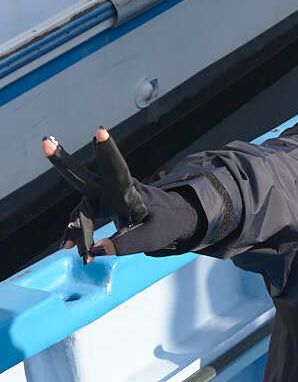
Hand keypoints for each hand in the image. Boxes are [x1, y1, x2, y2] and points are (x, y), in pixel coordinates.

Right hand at [43, 129, 172, 260]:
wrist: (166, 219)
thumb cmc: (163, 224)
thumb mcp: (153, 236)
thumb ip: (126, 244)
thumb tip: (96, 250)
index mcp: (128, 190)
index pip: (117, 170)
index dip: (108, 152)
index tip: (101, 130)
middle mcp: (110, 190)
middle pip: (81, 177)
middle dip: (62, 160)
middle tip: (46, 140)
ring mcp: (101, 197)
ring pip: (80, 211)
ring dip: (75, 228)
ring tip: (76, 249)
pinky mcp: (96, 207)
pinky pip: (80, 221)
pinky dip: (76, 235)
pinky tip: (68, 246)